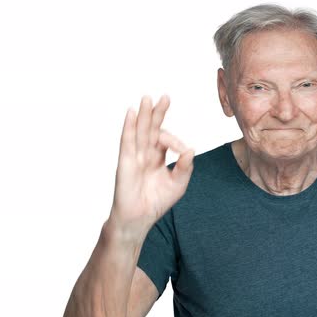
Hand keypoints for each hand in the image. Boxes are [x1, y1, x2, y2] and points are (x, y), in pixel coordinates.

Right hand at [108, 95, 194, 240]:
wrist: (139, 219)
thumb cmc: (157, 201)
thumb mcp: (178, 184)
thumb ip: (185, 167)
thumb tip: (191, 149)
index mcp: (158, 156)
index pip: (166, 139)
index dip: (176, 141)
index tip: (183, 151)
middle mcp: (145, 153)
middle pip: (151, 128)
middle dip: (158, 112)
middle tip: (164, 97)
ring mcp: (135, 156)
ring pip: (140, 131)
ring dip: (144, 114)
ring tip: (147, 98)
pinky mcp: (126, 162)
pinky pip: (127, 141)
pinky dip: (129, 126)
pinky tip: (131, 113)